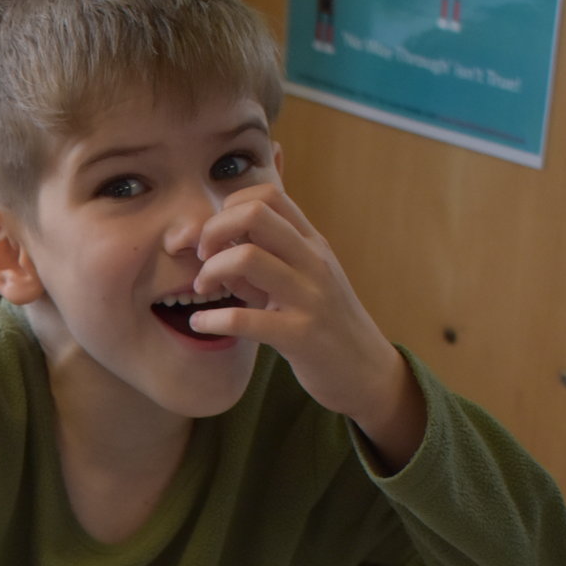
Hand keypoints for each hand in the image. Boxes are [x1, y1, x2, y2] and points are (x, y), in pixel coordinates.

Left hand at [187, 183, 426, 465]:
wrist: (365, 369)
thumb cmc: (324, 324)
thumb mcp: (298, 283)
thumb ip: (262, 261)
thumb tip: (216, 246)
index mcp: (312, 243)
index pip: (268, 195)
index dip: (230, 208)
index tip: (216, 239)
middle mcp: (313, 261)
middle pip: (255, 214)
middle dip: (213, 229)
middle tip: (202, 258)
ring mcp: (309, 296)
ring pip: (248, 257)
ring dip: (210, 271)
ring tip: (202, 290)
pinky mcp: (301, 335)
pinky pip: (247, 320)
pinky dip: (213, 320)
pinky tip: (201, 324)